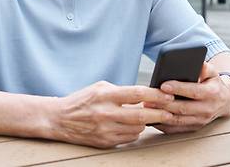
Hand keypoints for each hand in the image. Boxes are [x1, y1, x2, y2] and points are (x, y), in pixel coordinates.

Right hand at [53, 81, 173, 147]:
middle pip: (141, 115)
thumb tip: (145, 95)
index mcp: (106, 95)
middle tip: (170, 111)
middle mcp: (106, 113)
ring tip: (148, 117)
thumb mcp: (100, 88)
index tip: (167, 95)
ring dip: (145, 123)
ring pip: (137, 129)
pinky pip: (128, 138)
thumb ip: (122, 91)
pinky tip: (132, 126)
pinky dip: (134, 132)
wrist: (59, 119)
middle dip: (159, 114)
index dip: (155, 95)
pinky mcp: (105, 142)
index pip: (137, 94)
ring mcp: (105, 130)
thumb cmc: (81, 101)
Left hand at [150, 62, 229, 133]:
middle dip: (164, 103)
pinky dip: (163, 125)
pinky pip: (176, 129)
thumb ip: (204, 66)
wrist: (224, 101)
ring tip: (148, 107)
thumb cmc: (213, 83)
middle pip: (183, 108)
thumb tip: (195, 63)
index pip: (194, 91)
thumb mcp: (212, 71)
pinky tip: (152, 118)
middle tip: (149, 98)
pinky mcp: (194, 128)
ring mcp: (201, 120)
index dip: (178, 88)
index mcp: (212, 93)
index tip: (163, 85)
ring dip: (161, 115)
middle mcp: (207, 109)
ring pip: (178, 120)